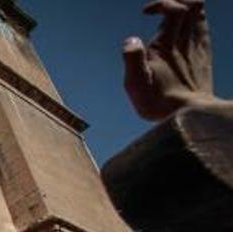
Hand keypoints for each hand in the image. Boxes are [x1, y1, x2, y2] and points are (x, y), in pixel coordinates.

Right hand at [123, 0, 220, 119]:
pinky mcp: (203, 58)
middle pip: (193, 5)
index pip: (174, 8)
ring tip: (171, 16)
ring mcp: (197, 49)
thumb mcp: (136, 84)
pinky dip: (194, 23)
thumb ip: (133, 59)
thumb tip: (131, 40)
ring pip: (200, 15)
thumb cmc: (159, 102)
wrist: (190, 117)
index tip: (145, 12)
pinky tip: (182, 32)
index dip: (161, 3)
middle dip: (176, 1)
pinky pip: (203, 30)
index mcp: (168, 45)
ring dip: (186, 9)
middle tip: (161, 9)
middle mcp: (185, 42)